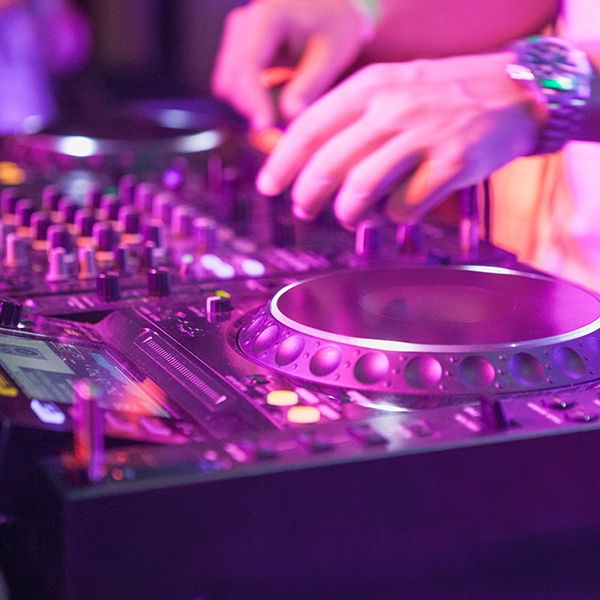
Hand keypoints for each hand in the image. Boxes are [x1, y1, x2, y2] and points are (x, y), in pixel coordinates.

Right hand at [211, 0, 371, 130]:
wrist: (332, 7)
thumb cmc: (335, 23)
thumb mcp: (331, 54)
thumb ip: (309, 85)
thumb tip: (289, 115)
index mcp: (267, 16)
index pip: (248, 65)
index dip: (252, 100)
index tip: (264, 126)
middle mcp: (243, 24)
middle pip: (231, 80)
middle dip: (253, 108)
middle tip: (283, 126)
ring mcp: (237, 38)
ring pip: (230, 87)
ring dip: (254, 105)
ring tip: (288, 105)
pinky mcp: (239, 53)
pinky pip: (237, 87)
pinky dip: (255, 100)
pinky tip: (280, 98)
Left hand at [256, 51, 541, 226]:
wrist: (516, 91)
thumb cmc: (446, 95)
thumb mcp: (395, 85)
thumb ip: (354, 116)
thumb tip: (310, 156)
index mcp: (372, 85)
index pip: (310, 127)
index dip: (282, 162)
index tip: (268, 186)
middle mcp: (393, 107)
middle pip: (329, 163)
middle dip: (307, 195)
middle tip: (302, 210)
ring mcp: (423, 135)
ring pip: (361, 188)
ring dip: (347, 213)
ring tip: (348, 218)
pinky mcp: (451, 163)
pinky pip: (404, 205)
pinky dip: (392, 217)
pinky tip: (396, 212)